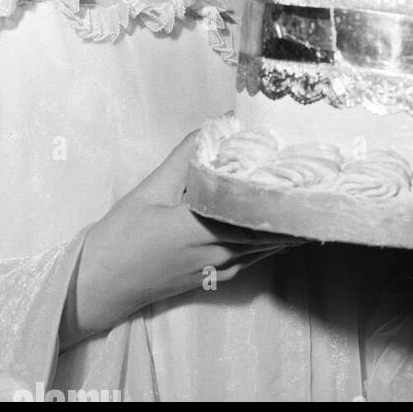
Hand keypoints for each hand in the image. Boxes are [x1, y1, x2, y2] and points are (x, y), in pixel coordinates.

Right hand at [62, 132, 295, 346]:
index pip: (250, 210)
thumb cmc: (119, 237)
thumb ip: (184, 157)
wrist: (96, 286)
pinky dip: (270, 244)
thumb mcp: (149, 190)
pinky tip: (282, 230)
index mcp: (197, 229)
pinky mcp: (212, 280)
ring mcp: (215, 270)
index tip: (302, 173)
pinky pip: (251, 260)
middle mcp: (213, 253)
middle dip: (291, 210)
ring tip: (310, 203)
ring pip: (262, 249)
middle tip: (317, 184)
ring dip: (286, 228)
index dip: (278, 193)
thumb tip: (215, 125)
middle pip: (265, 231)